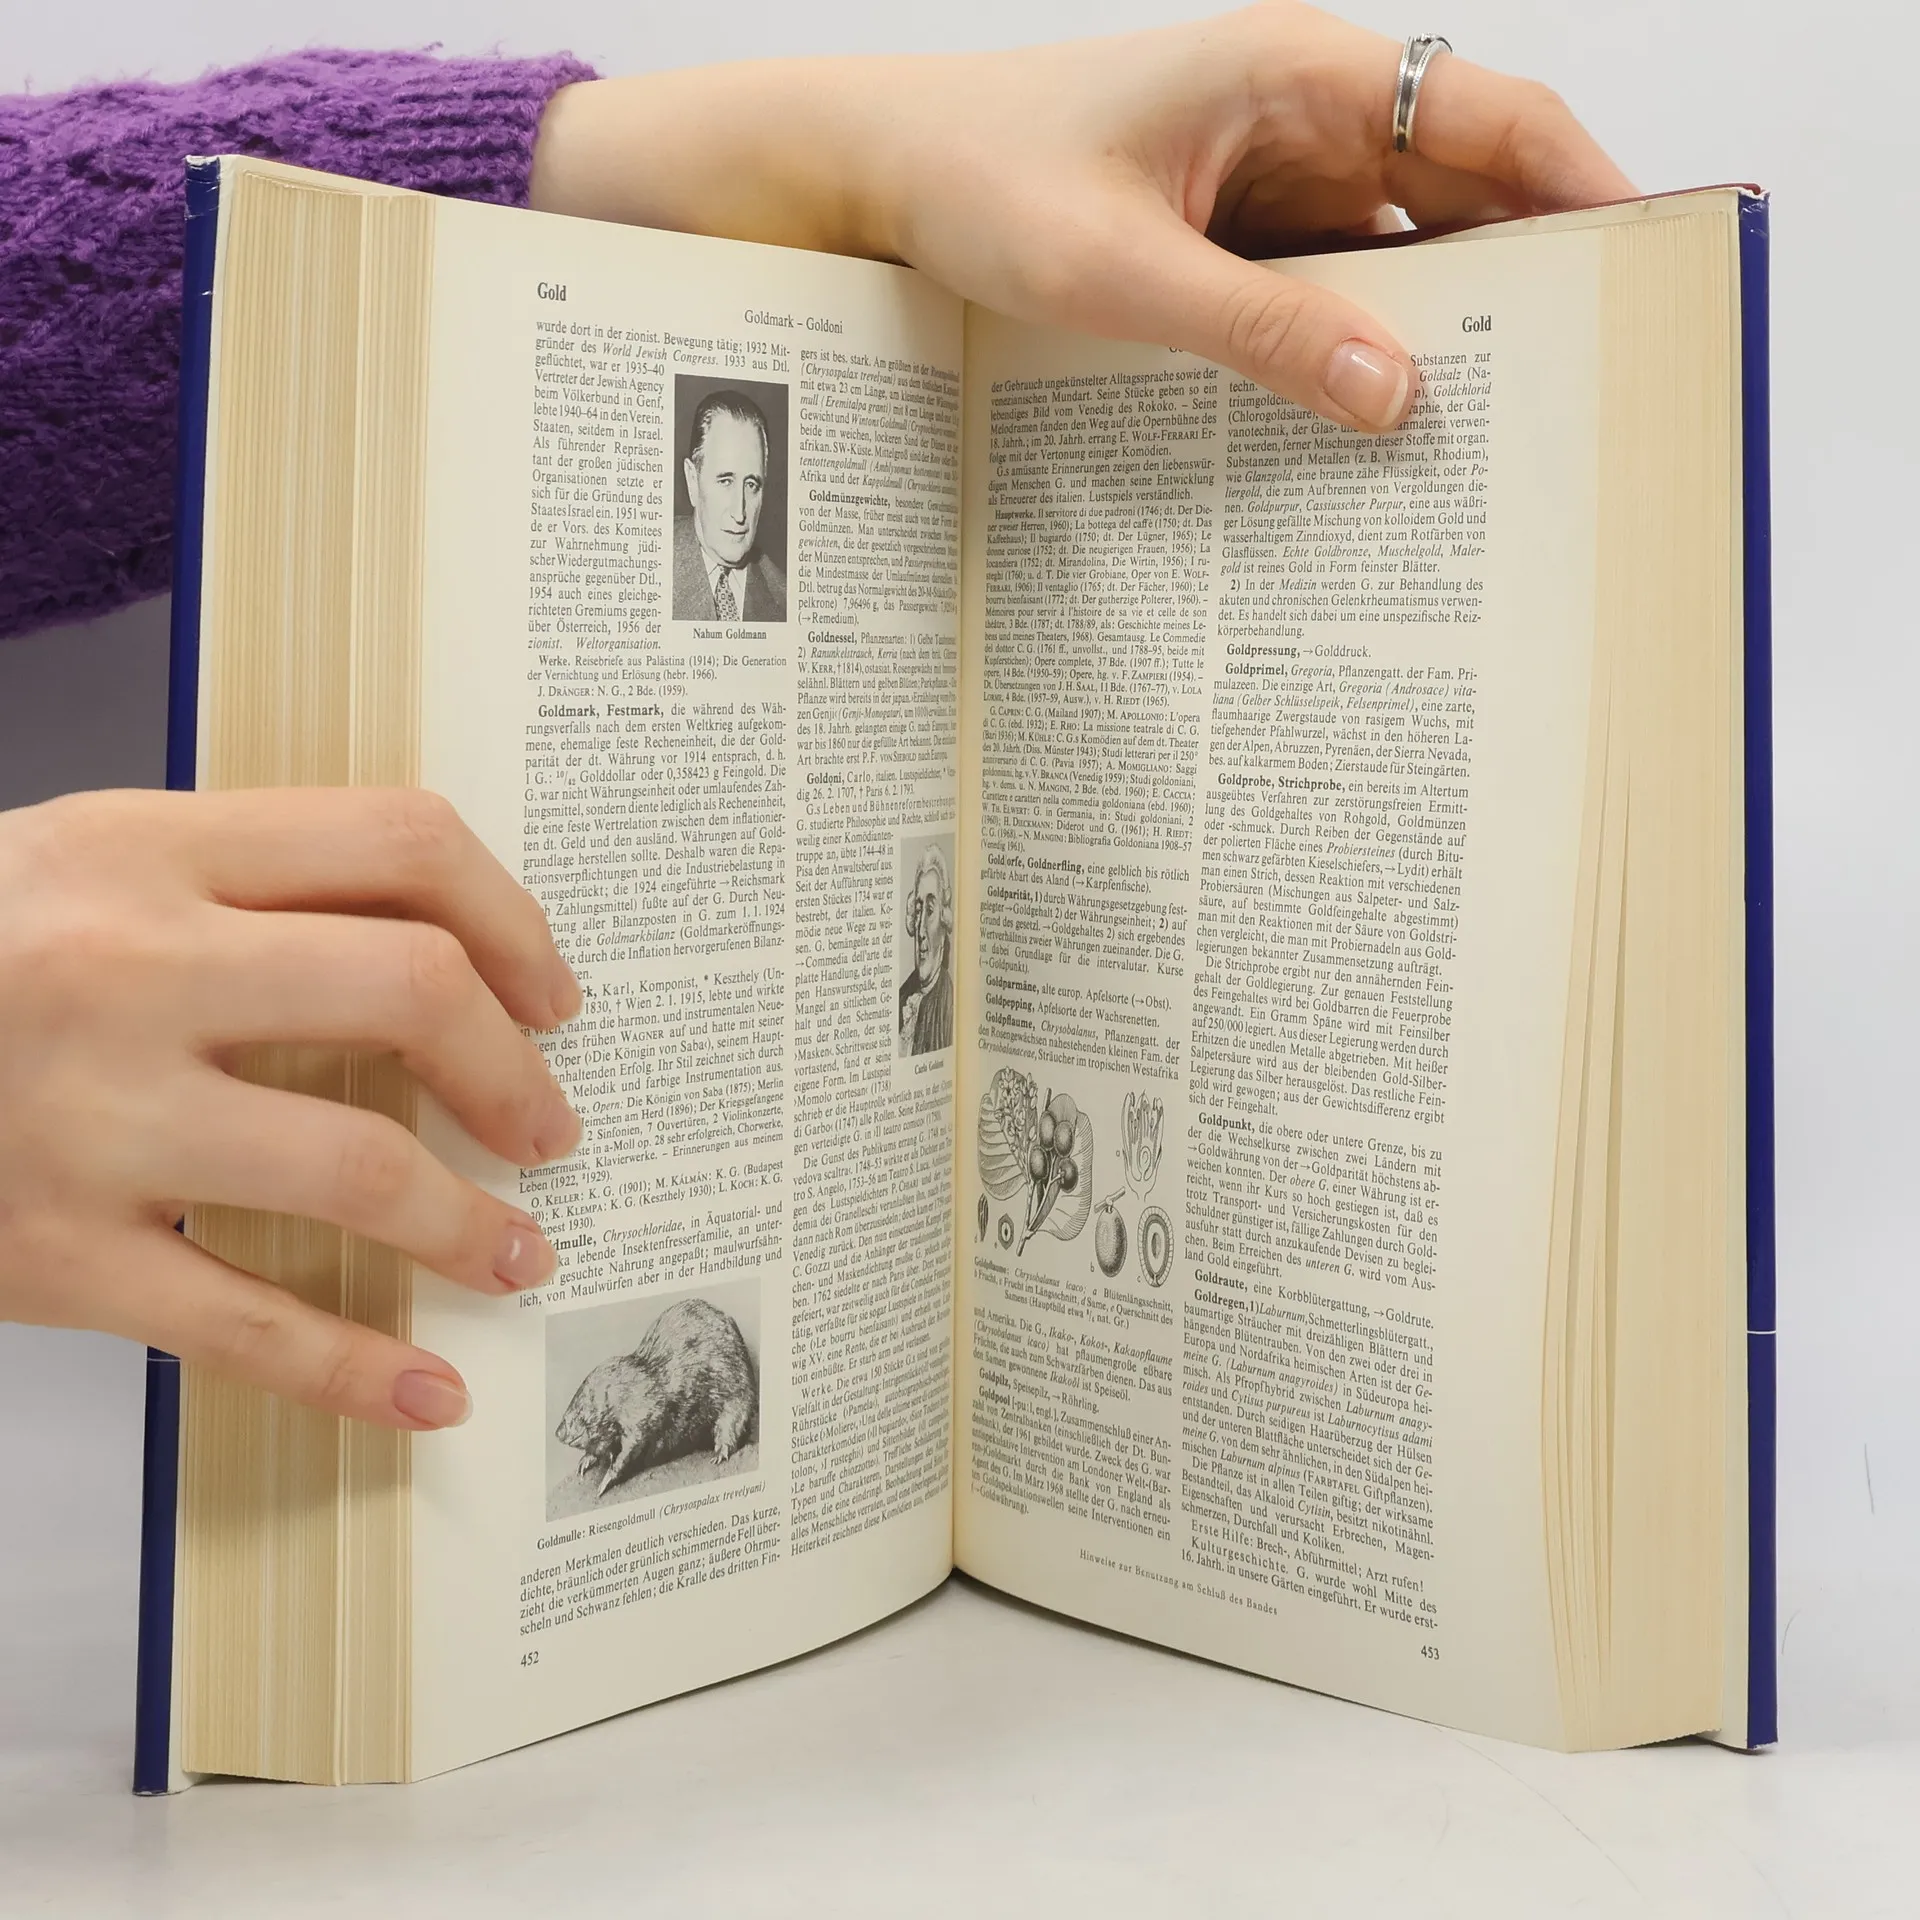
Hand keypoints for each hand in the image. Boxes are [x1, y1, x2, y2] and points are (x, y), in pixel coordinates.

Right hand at [0, 789, 581, 1428]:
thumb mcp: (83, 867)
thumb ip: (245, 885)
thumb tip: (447, 946)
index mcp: (144, 851)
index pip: (396, 844)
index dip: (512, 920)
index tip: (551, 991)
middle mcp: (126, 969)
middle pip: (407, 990)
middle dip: (513, 1071)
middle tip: (549, 1125)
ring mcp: (86, 1118)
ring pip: (351, 1165)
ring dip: (467, 1223)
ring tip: (518, 1252)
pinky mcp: (49, 1254)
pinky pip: (241, 1323)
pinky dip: (352, 1370)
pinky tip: (426, 1393)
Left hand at [530, 3, 1633, 431]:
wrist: (881, 174)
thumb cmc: (980, 179)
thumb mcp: (1117, 271)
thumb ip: (1259, 331)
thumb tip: (1395, 396)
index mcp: (1294, 71)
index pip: (1488, 116)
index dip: (1585, 184)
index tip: (1649, 265)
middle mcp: (1299, 109)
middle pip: (1460, 187)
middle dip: (1524, 275)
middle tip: (1574, 382)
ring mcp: (1268, 169)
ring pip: (1397, 245)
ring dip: (1436, 321)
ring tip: (1488, 422)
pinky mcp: (1234, 227)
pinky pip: (1328, 282)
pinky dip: (1356, 341)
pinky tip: (1367, 417)